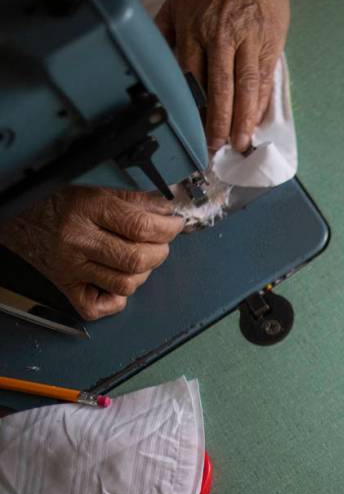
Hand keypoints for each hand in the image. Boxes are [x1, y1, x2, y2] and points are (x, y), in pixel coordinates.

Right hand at [0, 187, 183, 320]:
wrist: (19, 213)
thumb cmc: (62, 198)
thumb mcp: (99, 185)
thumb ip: (137, 198)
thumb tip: (169, 212)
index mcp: (88, 208)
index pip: (142, 227)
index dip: (169, 228)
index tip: (174, 225)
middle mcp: (77, 239)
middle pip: (138, 260)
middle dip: (159, 252)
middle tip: (159, 243)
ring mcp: (70, 266)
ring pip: (125, 285)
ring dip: (142, 274)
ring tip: (138, 259)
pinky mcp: (63, 285)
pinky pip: (96, 307)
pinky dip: (115, 301)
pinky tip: (116, 282)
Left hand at [155, 0, 291, 152]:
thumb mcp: (177, 4)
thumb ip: (165, 34)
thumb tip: (152, 62)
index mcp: (195, 31)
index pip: (190, 78)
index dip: (190, 108)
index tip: (188, 130)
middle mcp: (221, 39)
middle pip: (219, 89)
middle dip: (217, 122)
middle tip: (215, 146)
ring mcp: (249, 44)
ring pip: (245, 88)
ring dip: (242, 119)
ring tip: (239, 141)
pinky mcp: (270, 46)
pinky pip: (264, 80)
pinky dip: (260, 103)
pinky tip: (256, 120)